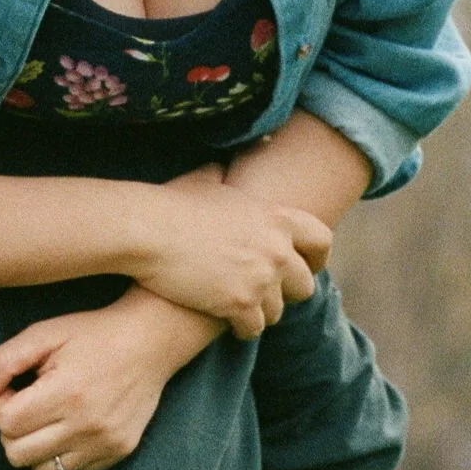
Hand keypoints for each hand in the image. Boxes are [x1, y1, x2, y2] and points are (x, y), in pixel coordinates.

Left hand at [0, 289, 217, 469]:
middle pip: (16, 454)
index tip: (15, 387)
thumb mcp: (44, 333)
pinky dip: (61, 454)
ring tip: (49, 416)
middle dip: (12, 429)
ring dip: (35, 446)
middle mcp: (88, 425)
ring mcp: (105, 443)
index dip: (0, 404)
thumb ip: (2, 362)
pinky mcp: (118, 453)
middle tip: (29, 403)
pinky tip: (71, 425)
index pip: (6, 422)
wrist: (152, 340)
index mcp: (67, 392)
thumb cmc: (93, 333)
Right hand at [125, 168, 330, 337]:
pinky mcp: (239, 304)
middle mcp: (277, 249)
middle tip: (267, 294)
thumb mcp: (209, 179)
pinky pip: (253, 328)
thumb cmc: (172, 203)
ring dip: (262, 312)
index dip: (317, 258)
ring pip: (278, 311)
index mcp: (276, 218)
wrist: (149, 231)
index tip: (309, 267)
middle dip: (287, 292)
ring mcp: (261, 279)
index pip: (322, 240)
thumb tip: (261, 140)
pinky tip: (228, 324)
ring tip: (243, 309)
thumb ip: (236, 170)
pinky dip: (242, 328)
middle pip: (305, 285)